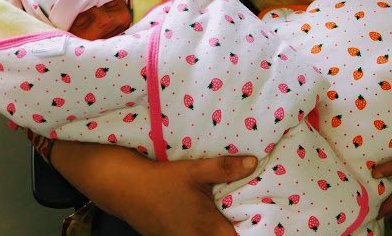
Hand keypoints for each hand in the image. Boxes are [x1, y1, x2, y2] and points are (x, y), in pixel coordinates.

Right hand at [51, 141, 256, 235]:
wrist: (127, 189)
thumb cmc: (163, 180)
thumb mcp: (196, 171)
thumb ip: (225, 168)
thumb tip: (254, 162)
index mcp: (207, 228)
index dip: (251, 231)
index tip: (263, 221)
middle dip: (237, 230)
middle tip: (249, 215)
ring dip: (221, 231)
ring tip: (232, 216)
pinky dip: (206, 232)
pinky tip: (209, 219)